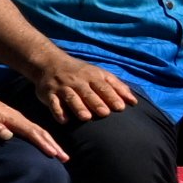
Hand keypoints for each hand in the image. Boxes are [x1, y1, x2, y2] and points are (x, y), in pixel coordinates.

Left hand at [0, 83, 64, 158]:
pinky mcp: (15, 122)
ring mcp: (17, 120)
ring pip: (39, 132)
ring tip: (61, 155)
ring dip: (51, 143)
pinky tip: (47, 146)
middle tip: (65, 158)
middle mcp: (18, 118)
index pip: (31, 132)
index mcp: (11, 118)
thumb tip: (8, 135)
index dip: (43, 143)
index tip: (53, 153)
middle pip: (40, 132)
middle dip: (53, 145)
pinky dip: (43, 139)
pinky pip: (33, 132)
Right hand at [24, 51, 140, 126]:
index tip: (121, 107)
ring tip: (85, 117)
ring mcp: (62, 87)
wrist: (49, 62)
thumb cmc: (80, 72)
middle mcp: (77, 81)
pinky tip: (64, 120)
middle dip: (96, 102)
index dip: (112, 96)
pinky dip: (58, 111)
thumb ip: (116, 86)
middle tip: (104, 113)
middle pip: (87, 93)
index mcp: (91, 76)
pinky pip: (53, 103)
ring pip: (70, 97)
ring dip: (78, 107)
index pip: (103, 87)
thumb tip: (133, 101)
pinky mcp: (48, 93)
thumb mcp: (99, 74)